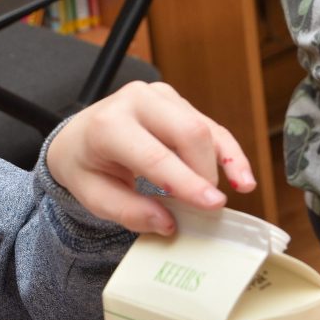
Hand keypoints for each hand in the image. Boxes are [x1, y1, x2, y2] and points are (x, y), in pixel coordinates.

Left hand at [45, 81, 256, 234]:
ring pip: (203, 128)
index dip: (186, 182)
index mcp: (108, 125)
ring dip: (221, 163)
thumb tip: (167, 223)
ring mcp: (159, 96)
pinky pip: (210, 127)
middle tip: (209, 206)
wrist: (78, 136)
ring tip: (236, 190)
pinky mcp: (177, 101)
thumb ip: (127, 211)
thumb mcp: (92, 195)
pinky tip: (241, 176)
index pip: (154, 155)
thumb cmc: (85, 165)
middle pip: (188, 132)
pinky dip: (228, 151)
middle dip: (204, 172)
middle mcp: (135, 101)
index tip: (213, 205)